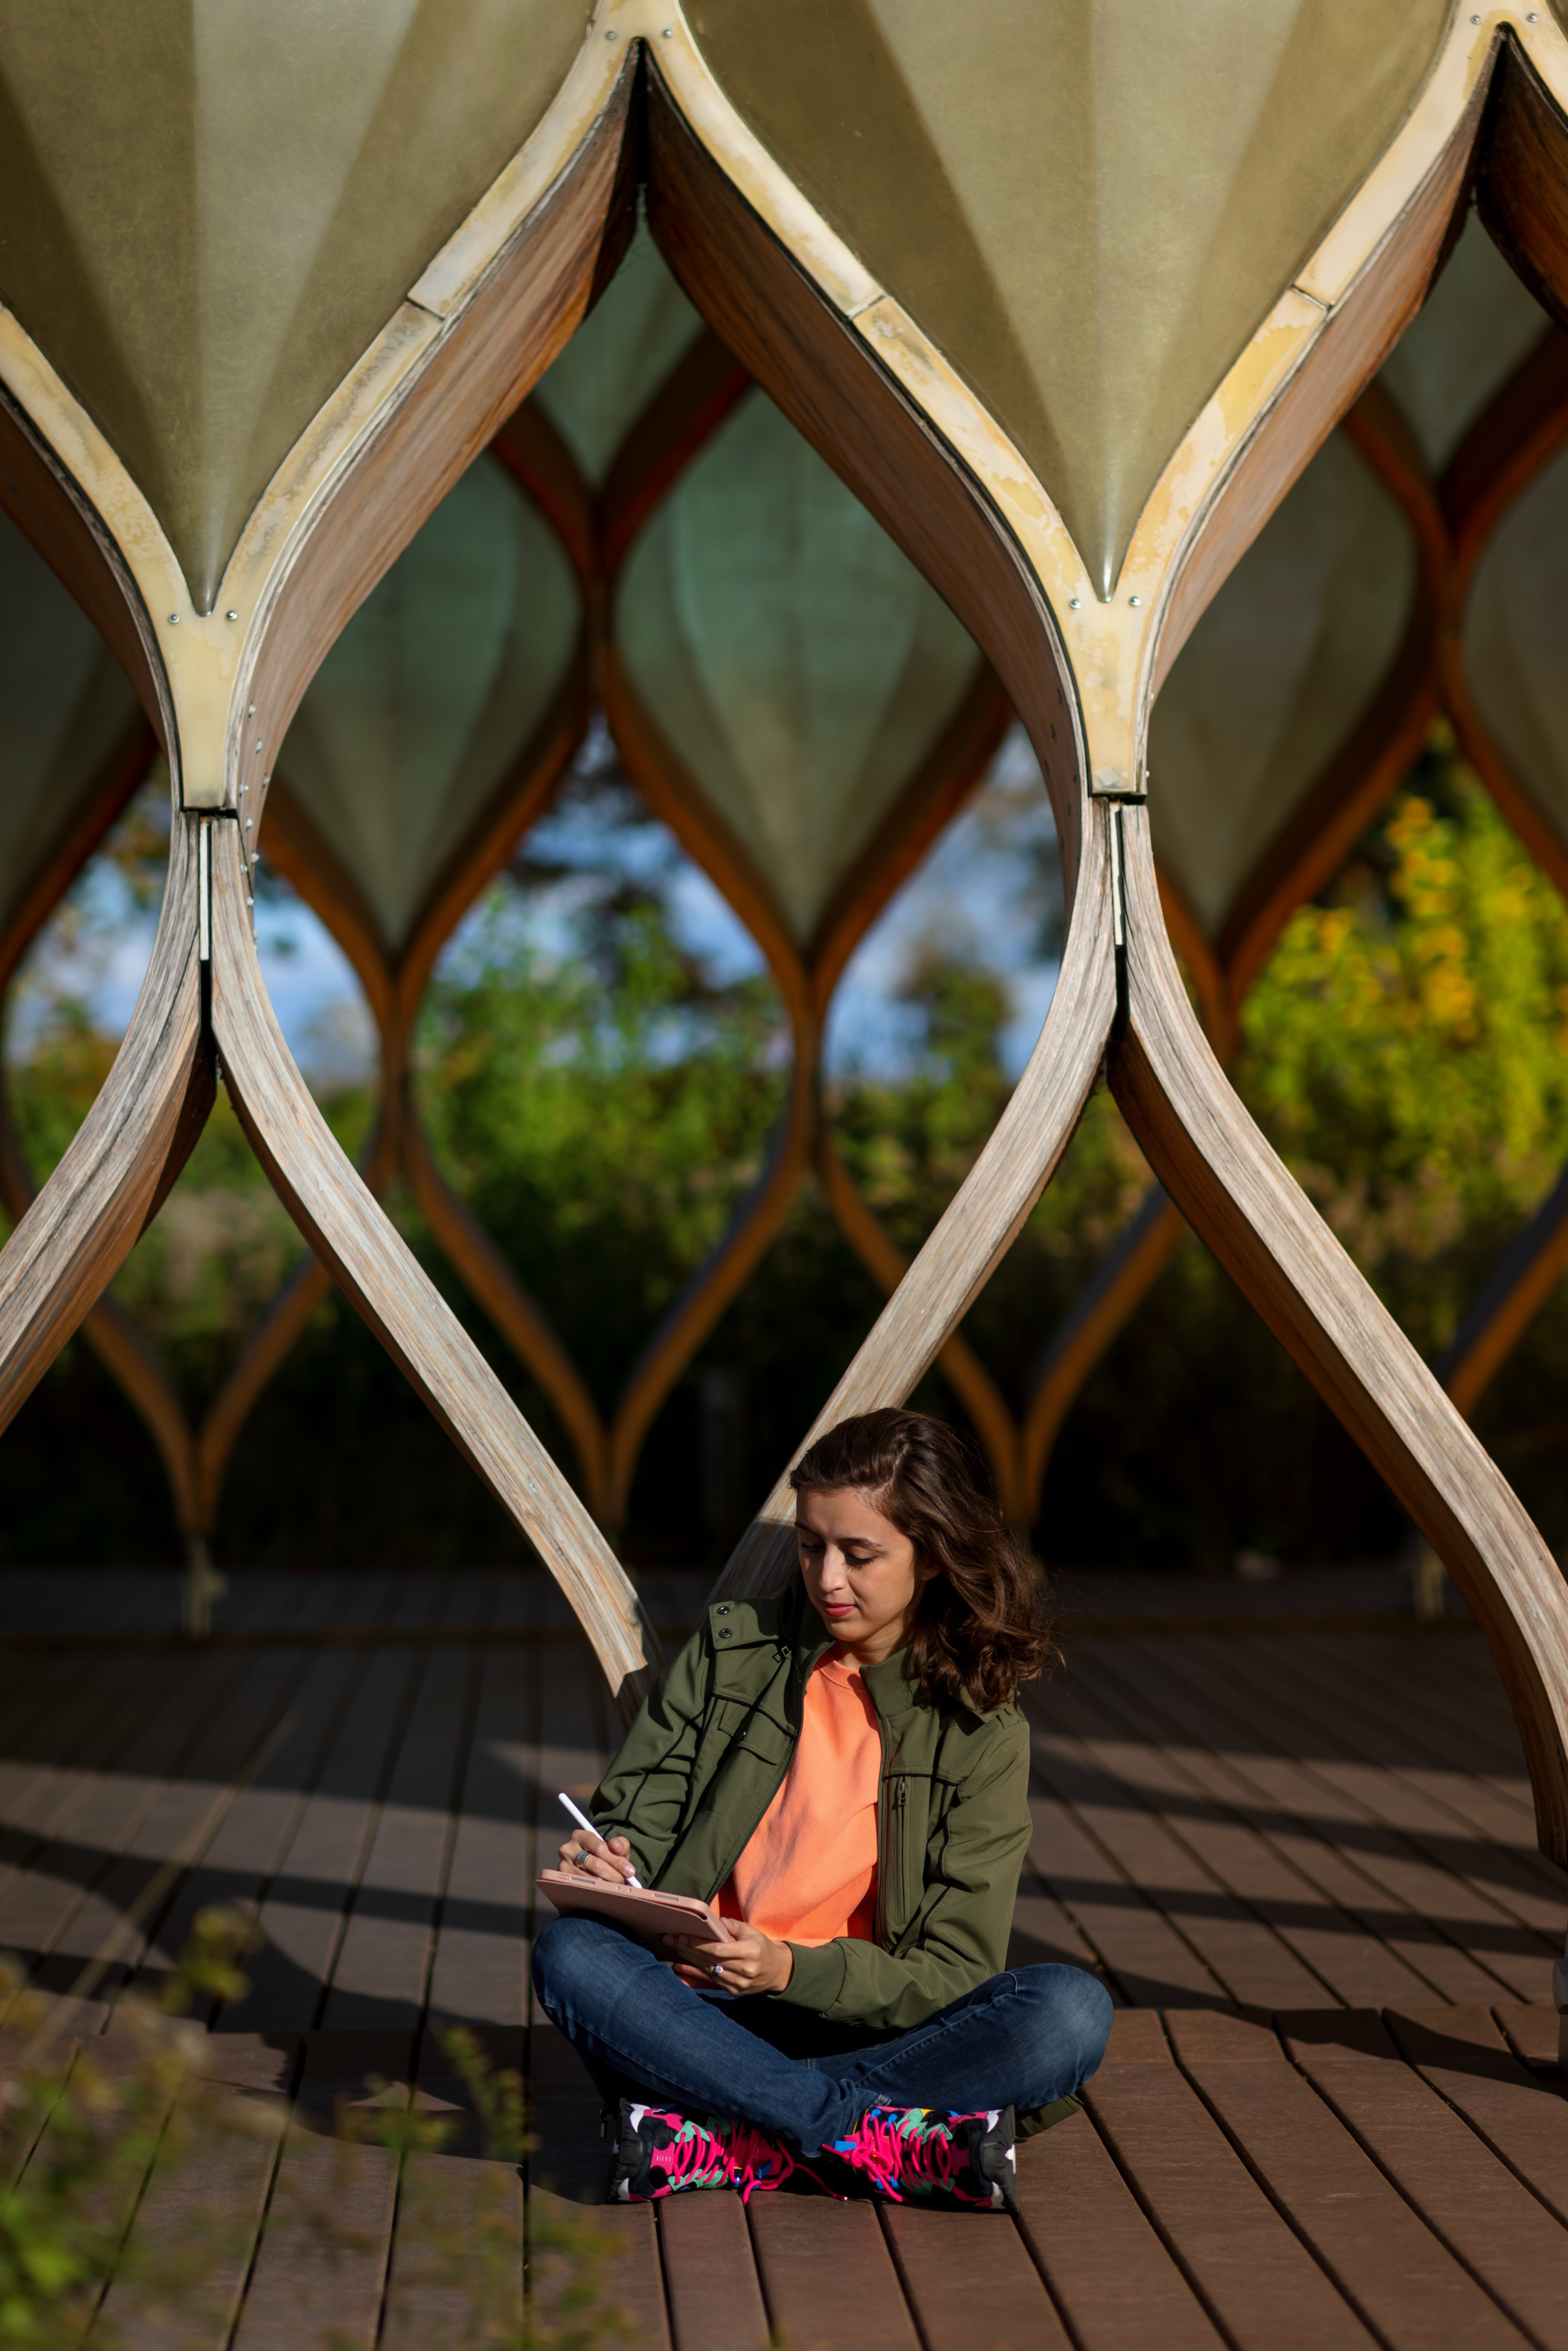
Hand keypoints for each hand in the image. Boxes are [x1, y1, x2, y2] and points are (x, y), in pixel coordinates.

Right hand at [556, 1826, 636, 1885]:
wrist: (591, 1869)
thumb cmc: (605, 1856)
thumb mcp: (615, 1848)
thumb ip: (620, 1844)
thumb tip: (615, 1846)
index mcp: (579, 1836)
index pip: (600, 1849)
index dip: (617, 1861)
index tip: (629, 1871)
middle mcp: (567, 1849)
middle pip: (596, 1865)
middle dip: (614, 1875)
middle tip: (624, 1882)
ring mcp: (563, 1866)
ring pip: (590, 1879)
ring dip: (606, 1885)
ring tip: (615, 1887)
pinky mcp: (562, 1881)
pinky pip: (582, 1888)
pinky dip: (596, 1891)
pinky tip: (604, 1891)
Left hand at [666, 1918, 793, 1994]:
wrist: (776, 1970)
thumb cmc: (761, 1947)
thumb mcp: (752, 1932)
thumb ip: (735, 1927)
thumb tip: (718, 1922)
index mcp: (750, 1953)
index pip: (718, 1949)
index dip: (698, 1944)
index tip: (682, 1935)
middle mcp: (744, 1970)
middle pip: (710, 1960)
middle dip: (688, 1949)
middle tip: (670, 1940)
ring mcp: (739, 1984)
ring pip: (709, 1971)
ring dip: (689, 1960)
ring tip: (674, 1948)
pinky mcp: (734, 1991)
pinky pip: (712, 1980)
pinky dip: (697, 1971)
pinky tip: (683, 1964)